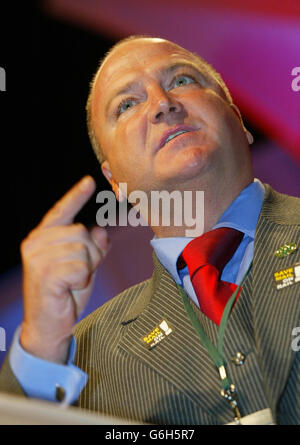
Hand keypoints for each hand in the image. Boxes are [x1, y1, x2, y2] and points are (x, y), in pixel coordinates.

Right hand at [20, 176, 109, 362]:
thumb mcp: (84, 266)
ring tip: (73, 282)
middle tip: (79, 273)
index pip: (61, 212)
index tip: (89, 181)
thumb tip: (101, 230)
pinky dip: (82, 280)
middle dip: (90, 254)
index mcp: (42, 238)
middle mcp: (36, 244)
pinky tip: (69, 289)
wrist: (47, 326)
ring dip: (86, 268)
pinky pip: (80, 268)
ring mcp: (38, 259)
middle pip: (81, 232)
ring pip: (83, 249)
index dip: (76, 196)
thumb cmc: (64, 294)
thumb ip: (92, 247)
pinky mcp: (45, 275)